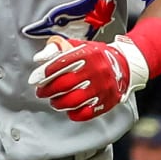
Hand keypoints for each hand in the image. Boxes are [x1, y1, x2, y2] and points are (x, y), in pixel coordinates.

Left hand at [28, 34, 147, 121]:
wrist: (125, 65)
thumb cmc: (96, 56)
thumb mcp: (80, 45)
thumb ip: (58, 47)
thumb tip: (39, 58)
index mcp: (89, 54)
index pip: (61, 63)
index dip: (44, 73)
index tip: (35, 79)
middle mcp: (97, 70)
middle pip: (64, 84)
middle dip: (48, 90)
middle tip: (41, 92)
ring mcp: (103, 87)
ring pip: (73, 101)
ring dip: (58, 103)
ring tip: (54, 101)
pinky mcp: (107, 101)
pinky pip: (86, 113)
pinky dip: (73, 114)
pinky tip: (69, 110)